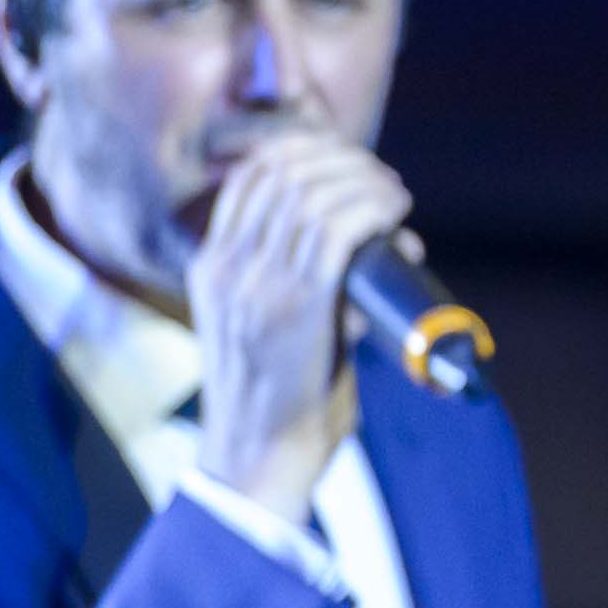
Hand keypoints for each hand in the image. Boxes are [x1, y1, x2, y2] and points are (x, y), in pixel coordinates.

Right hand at [185, 133, 409, 522]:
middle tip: (383, 181)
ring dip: (366, 183)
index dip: (307, 153)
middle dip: (342, 162)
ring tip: (396, 198)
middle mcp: (227, 267)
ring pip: (314, 195)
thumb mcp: (266, 323)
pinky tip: (396, 215)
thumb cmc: (285, 394)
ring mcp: (258, 285)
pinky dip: (372, 211)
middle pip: (284, 173)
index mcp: (211, 267)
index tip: (351, 164)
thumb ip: (298, 280)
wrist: (263, 454)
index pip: (252, 178)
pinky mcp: (296, 306)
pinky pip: (336, 232)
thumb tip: (373, 238)